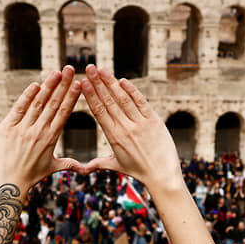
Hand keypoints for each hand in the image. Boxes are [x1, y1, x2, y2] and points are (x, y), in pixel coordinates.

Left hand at [0, 66, 81, 191]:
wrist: (7, 184)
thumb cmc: (30, 176)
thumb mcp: (52, 168)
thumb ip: (69, 164)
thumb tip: (86, 170)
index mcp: (51, 139)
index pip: (64, 113)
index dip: (71, 97)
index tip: (79, 84)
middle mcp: (38, 132)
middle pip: (53, 103)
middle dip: (63, 85)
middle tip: (71, 69)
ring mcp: (22, 129)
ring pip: (38, 103)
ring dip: (48, 86)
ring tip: (56, 72)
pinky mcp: (6, 128)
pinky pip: (19, 109)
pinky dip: (27, 96)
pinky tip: (36, 85)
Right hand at [80, 65, 182, 192]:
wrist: (162, 175)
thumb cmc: (138, 171)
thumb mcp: (116, 165)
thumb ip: (98, 163)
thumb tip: (82, 169)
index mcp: (114, 137)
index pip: (99, 112)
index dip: (90, 95)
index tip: (83, 82)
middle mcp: (126, 128)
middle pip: (108, 101)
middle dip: (98, 83)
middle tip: (89, 68)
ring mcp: (141, 123)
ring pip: (123, 99)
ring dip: (111, 83)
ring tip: (102, 70)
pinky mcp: (154, 121)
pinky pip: (141, 103)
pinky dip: (132, 91)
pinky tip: (122, 81)